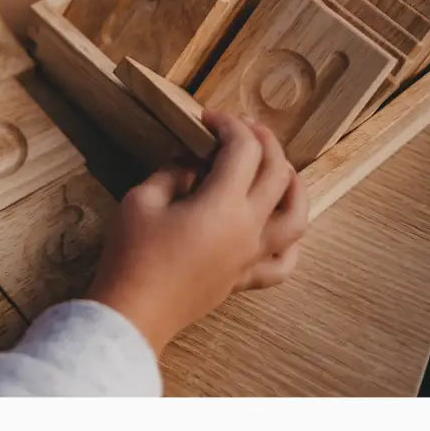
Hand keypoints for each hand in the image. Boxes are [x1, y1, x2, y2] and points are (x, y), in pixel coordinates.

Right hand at [86, 110, 307, 353]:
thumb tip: (191, 163)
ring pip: (296, 216)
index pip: (243, 150)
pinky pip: (284, 262)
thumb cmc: (132, 254)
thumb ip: (172, 172)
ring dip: (293, 184)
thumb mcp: (141, 199)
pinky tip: (279, 226)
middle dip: (262, 141)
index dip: (229, 125)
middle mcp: (248, 229)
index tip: (208, 119)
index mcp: (223, 205)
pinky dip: (291, 241)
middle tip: (239, 129)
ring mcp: (251, 257)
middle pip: (277, 173)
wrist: (132, 311)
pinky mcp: (244, 279)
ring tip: (279, 168)